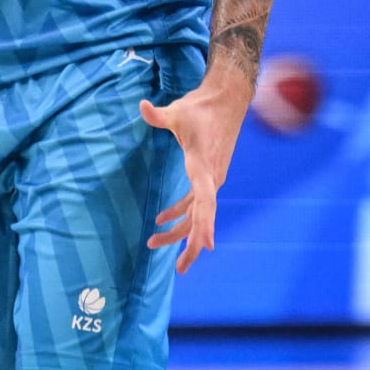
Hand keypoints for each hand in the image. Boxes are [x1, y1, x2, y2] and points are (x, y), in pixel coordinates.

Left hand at [140, 76, 251, 273]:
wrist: (227, 100)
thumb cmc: (202, 107)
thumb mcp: (178, 111)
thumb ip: (159, 115)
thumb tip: (142, 106)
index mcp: (203, 167)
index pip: (205, 201)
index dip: (205, 225)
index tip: (206, 247)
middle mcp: (211, 178)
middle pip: (203, 218)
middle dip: (191, 244)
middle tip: (180, 269)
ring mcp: (211, 179)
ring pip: (198, 214)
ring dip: (179, 231)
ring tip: (153, 242)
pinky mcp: (208, 175)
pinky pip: (196, 202)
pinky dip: (180, 213)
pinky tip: (162, 219)